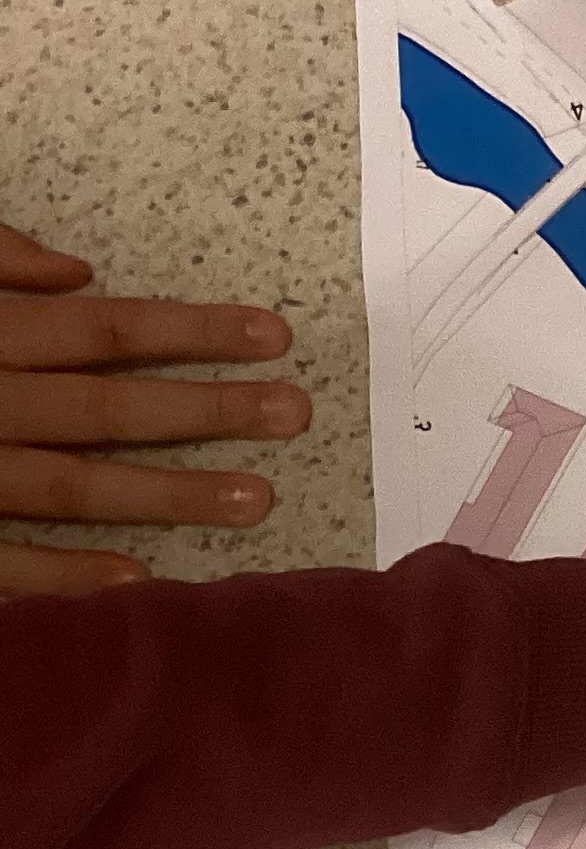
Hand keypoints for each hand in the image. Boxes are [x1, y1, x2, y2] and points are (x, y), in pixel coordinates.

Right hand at [0, 224, 311, 592]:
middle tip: (293, 413)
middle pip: (107, 408)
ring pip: (70, 486)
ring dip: (164, 494)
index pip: (103, 329)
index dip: (192, 332)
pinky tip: (138, 578)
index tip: (274, 336)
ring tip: (255, 499)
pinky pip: (1, 557)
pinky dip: (64, 572)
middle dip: (207, 411)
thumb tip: (76, 271)